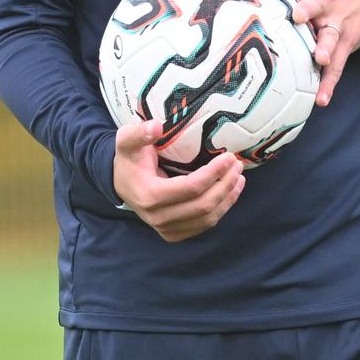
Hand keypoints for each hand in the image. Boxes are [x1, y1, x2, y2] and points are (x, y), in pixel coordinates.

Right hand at [113, 118, 244, 242]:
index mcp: (149, 196)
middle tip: (237, 166)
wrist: (120, 182)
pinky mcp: (174, 233)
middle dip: (226, 185)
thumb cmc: (129, 159)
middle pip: (204, 205)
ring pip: (208, 218)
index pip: (191, 187)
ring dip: (228, 198)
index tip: (229, 157)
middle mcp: (158, 217)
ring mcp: (166, 229)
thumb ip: (138, 133)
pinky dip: (221, 209)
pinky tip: (230, 193)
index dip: (214, 173)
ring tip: (239, 178)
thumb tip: (156, 126)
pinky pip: (204, 225)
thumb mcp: (127, 141)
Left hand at [258, 0, 359, 106]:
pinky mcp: (346, 44)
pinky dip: (329, 83)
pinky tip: (321, 99)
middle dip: (306, 10)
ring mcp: (336, 25)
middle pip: (314, 6)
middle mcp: (324, 6)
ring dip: (324, 47)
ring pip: (330, 36)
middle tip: (297, 15)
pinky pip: (338, 66)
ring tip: (320, 58)